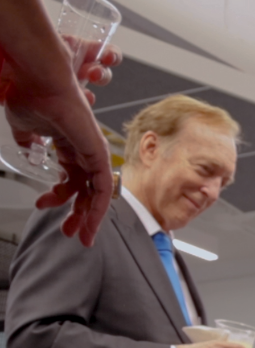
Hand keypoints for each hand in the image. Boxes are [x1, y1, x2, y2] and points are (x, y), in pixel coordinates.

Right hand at [2, 39, 120, 245]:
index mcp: (68, 145)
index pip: (70, 179)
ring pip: (96, 195)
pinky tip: (89, 223)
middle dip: (76, 215)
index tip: (44, 209)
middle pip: (85, 191)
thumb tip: (29, 150)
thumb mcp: (24, 128)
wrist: (37, 79)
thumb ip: (28, 143)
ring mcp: (94, 154)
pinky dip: (97, 209)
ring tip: (74, 233)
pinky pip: (103, 190)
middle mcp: (84, 151)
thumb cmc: (31, 95)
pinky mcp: (99, 155)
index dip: (59, 198)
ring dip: (86, 218)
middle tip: (68, 232)